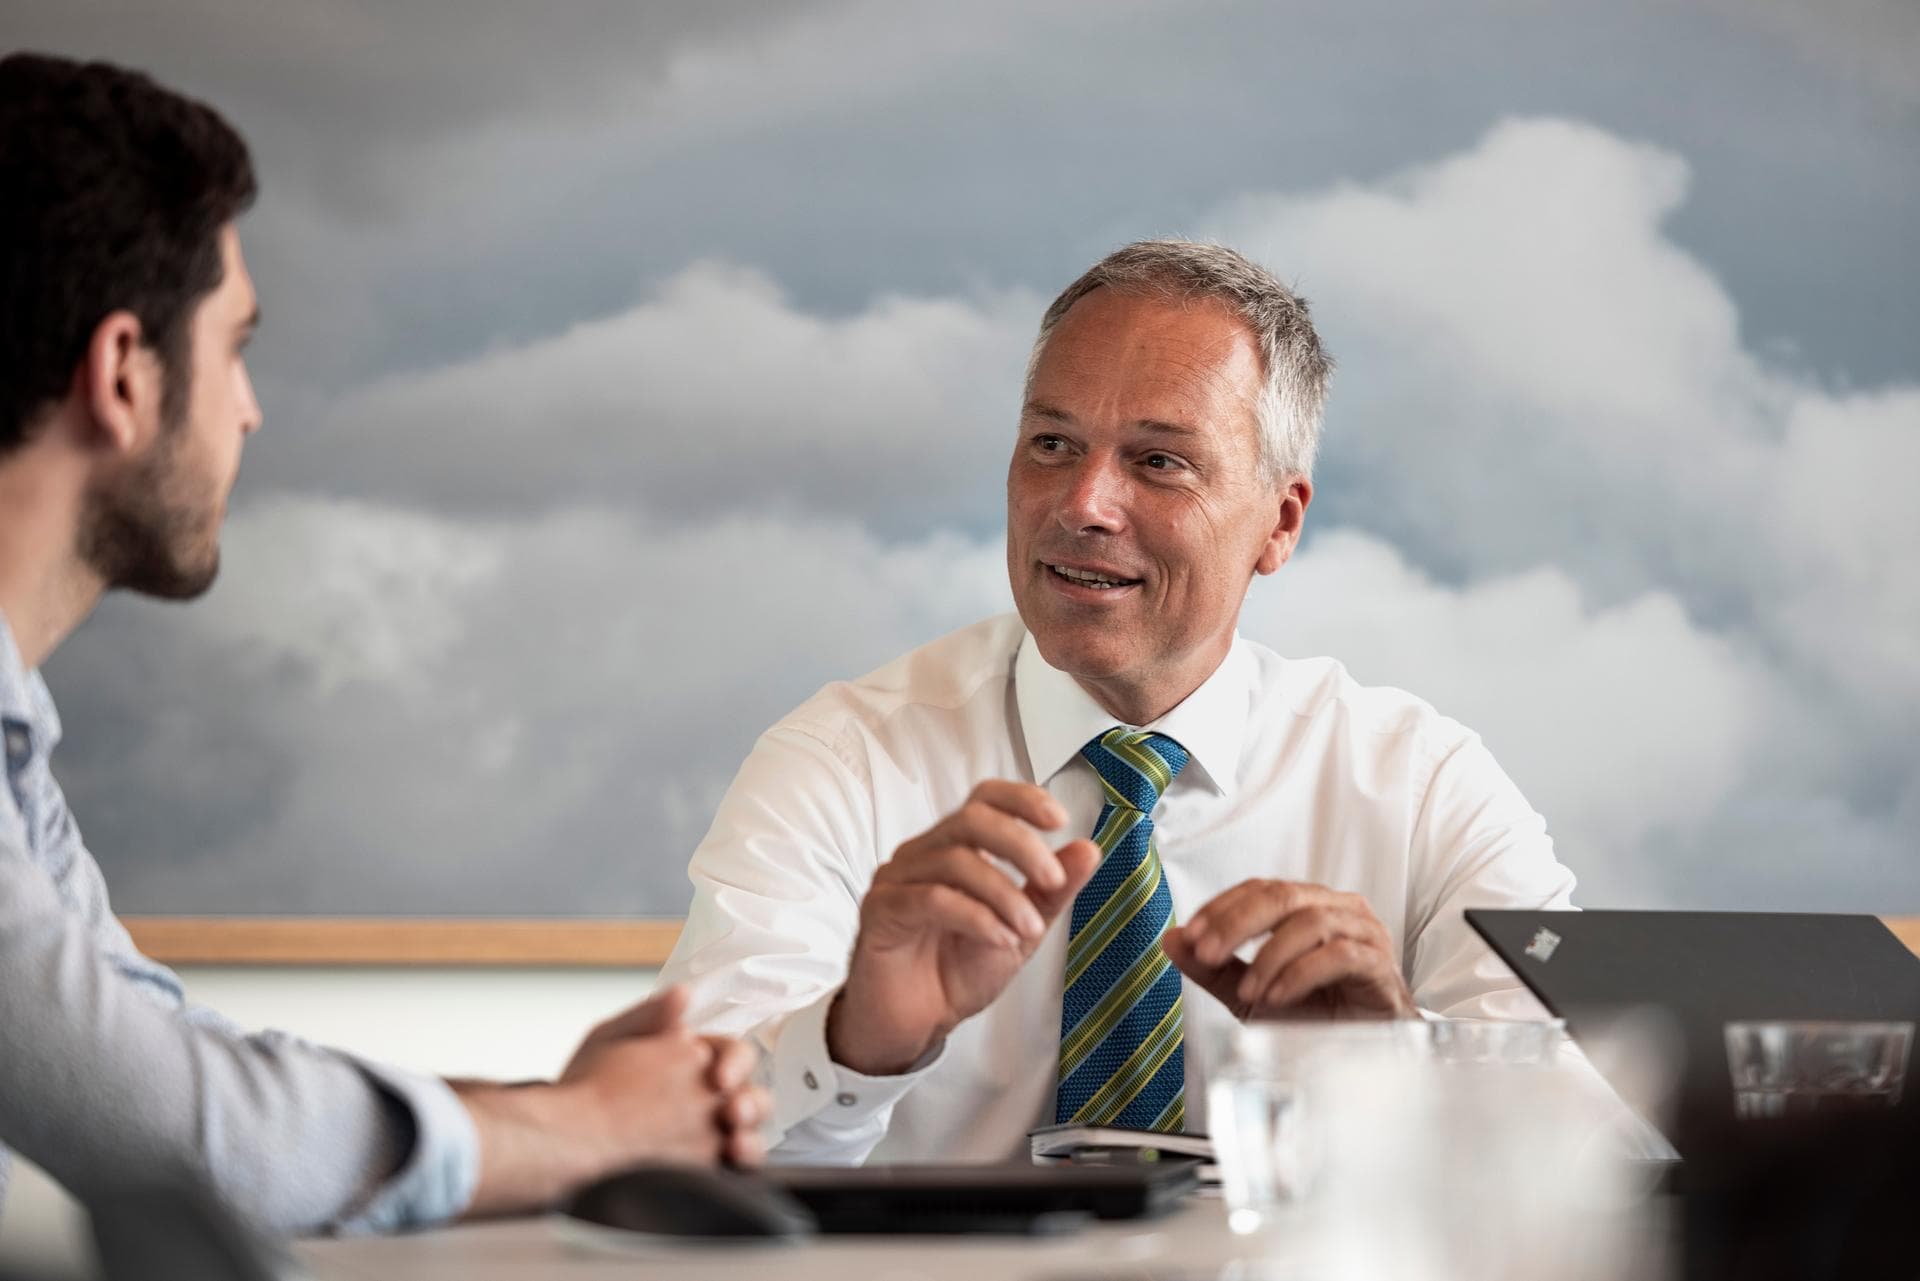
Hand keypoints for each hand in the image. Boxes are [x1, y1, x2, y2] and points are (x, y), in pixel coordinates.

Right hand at [458, 985, 768, 1216]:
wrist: (567, 1140)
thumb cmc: (581, 1090)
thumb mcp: (610, 1035)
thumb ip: (651, 1015)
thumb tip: (683, 995)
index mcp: (690, 1052)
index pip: (733, 1053)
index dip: (730, 1064)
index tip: (719, 1077)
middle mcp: (708, 1092)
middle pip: (751, 1097)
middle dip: (745, 1103)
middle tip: (730, 1111)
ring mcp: (708, 1134)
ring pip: (748, 1137)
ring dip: (744, 1137)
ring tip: (728, 1140)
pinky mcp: (701, 1171)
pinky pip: (733, 1170)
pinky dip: (732, 1166)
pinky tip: (718, 1164)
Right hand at [828, 781, 1101, 1074]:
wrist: (916, 1024)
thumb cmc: (957, 971)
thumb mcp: (1021, 930)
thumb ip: (1051, 891)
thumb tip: (1087, 850)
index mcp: (955, 848)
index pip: (984, 799)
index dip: (1021, 799)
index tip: (1060, 820)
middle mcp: (922, 854)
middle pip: (971, 819)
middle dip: (1021, 846)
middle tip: (1053, 881)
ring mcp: (896, 878)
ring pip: (955, 860)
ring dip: (1004, 894)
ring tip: (1029, 929)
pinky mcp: (881, 910)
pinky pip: (931, 898)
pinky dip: (976, 917)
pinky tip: (999, 939)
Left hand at [1161, 880, 1416, 1020]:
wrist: (1368, 1052)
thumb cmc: (1316, 1014)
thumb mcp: (1252, 993)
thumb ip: (1215, 968)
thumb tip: (1171, 939)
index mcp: (1306, 904)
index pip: (1258, 889)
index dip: (1220, 907)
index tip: (1190, 935)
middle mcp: (1336, 908)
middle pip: (1282, 896)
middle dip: (1237, 924)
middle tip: (1206, 954)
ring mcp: (1363, 932)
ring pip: (1310, 923)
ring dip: (1269, 957)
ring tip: (1248, 992)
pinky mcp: (1379, 963)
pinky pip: (1340, 955)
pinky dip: (1301, 974)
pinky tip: (1278, 997)